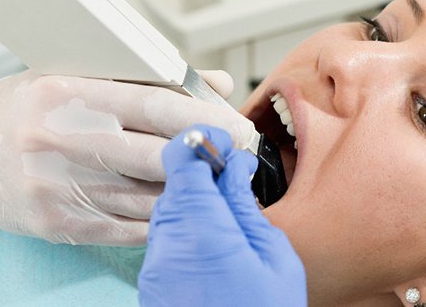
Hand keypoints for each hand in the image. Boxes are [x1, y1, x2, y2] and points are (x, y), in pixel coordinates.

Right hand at [0, 68, 255, 244]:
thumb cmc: (32, 102)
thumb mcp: (83, 72)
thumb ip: (152, 77)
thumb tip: (215, 84)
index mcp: (68, 92)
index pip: (152, 105)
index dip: (202, 118)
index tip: (236, 126)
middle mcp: (58, 139)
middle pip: (153, 155)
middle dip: (206, 157)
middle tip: (240, 155)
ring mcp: (54, 187)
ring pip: (142, 197)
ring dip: (189, 191)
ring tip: (220, 180)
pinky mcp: (53, 223)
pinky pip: (123, 226)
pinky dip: (159, 217)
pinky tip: (183, 206)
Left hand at [138, 125, 306, 306]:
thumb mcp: (274, 258)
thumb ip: (246, 205)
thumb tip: (234, 167)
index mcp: (202, 229)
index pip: (182, 159)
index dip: (201, 142)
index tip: (222, 143)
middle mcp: (168, 243)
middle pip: (174, 181)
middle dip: (203, 173)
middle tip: (233, 180)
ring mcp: (155, 265)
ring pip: (168, 207)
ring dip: (194, 200)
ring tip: (228, 216)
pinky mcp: (151, 283)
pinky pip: (164, 235)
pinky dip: (185, 226)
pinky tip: (213, 241)